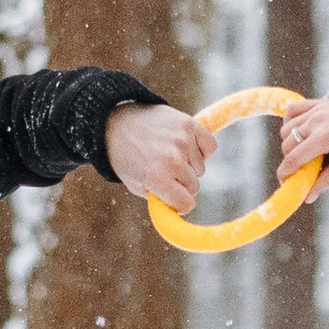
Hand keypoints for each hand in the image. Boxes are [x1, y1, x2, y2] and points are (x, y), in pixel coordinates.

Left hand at [106, 101, 218, 216]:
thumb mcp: (135, 184)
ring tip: (168, 154)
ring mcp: (182, 140)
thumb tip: (181, 208)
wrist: (118, 121)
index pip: (187, 203)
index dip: (180, 204)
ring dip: (189, 166)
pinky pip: (210, 147)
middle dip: (182, 185)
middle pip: (194, 186)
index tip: (174, 199)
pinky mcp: (189, 124)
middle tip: (165, 173)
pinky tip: (185, 147)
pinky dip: (202, 150)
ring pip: (201, 168)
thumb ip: (159, 199)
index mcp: (157, 177)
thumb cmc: (126, 156)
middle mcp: (173, 159)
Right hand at [278, 94, 328, 181]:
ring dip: (289, 142)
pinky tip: (297, 132)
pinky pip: (292, 110)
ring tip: (302, 151)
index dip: (285, 172)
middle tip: (300, 168)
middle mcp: (317, 121)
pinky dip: (289, 121)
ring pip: (286, 128)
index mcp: (324, 138)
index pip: (294, 158)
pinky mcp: (317, 102)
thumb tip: (307, 198)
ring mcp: (316, 109)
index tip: (284, 181)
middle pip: (287, 144)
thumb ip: (325, 180)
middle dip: (289, 159)